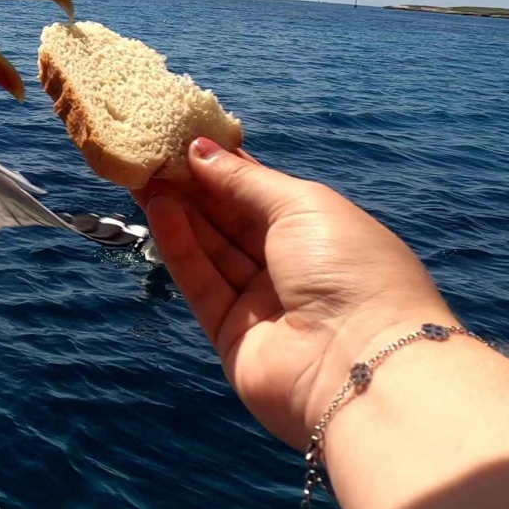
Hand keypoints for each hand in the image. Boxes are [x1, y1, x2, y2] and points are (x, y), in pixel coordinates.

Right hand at [135, 138, 454, 447]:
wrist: (363, 367)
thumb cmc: (349, 270)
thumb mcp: (303, 206)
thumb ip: (243, 180)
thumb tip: (200, 150)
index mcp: (322, 233)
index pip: (263, 193)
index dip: (225, 167)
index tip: (184, 140)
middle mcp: (292, 267)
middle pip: (232, 221)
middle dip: (194, 187)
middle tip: (153, 154)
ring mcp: (261, 303)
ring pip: (211, 250)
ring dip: (180, 211)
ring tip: (146, 176)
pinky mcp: (231, 333)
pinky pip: (201, 282)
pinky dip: (179, 245)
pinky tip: (159, 209)